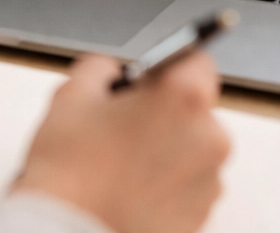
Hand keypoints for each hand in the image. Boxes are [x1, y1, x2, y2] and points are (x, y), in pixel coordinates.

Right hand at [13, 52, 229, 232]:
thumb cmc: (70, 171)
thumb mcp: (71, 94)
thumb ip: (100, 68)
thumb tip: (110, 72)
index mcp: (184, 99)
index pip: (197, 62)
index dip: (168, 69)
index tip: (148, 81)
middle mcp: (209, 139)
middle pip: (195, 110)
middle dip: (164, 114)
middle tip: (122, 127)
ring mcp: (208, 183)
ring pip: (192, 151)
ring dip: (167, 152)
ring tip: (120, 165)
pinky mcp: (199, 217)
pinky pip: (187, 188)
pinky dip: (166, 186)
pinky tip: (129, 190)